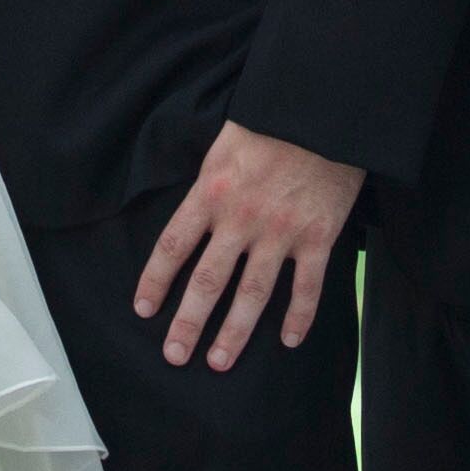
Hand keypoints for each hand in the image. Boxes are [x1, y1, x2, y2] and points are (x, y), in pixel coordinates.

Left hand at [136, 122, 364, 368]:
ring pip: (252, 295)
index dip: (155, 281)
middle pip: (207, 282)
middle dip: (188, 323)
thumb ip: (208, 185)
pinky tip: (290, 341)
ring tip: (218, 362)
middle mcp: (241, 219)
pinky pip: (307, 287)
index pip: (173, 246)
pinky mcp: (318, 236)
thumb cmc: (272, 119)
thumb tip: (194, 218)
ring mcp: (281, 232)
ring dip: (234, 333)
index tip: (144, 309)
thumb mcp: (224, 145)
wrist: (325, 109)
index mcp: (211, 192)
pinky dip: (299, 317)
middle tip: (174, 355)